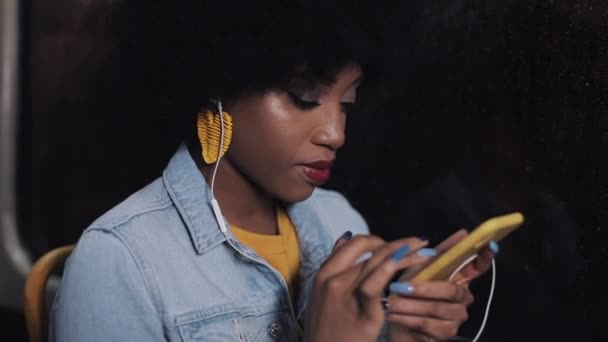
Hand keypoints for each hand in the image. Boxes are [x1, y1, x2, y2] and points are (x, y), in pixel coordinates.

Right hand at [304, 234, 428, 341]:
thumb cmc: (326, 329)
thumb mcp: (323, 295)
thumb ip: (336, 267)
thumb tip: (345, 238)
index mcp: (324, 274)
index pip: (354, 244)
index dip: (377, 240)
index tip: (393, 247)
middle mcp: (332, 279)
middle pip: (368, 250)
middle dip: (396, 243)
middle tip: (417, 243)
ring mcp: (345, 294)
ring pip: (377, 262)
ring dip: (404, 251)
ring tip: (424, 249)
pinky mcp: (362, 311)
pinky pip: (376, 284)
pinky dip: (391, 268)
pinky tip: (408, 262)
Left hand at [387, 230, 498, 340]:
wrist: (399, 322)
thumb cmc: (409, 293)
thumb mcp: (416, 271)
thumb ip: (431, 255)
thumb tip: (454, 234)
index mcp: (458, 278)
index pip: (477, 267)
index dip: (484, 257)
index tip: (489, 245)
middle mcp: (463, 297)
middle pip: (451, 290)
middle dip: (425, 289)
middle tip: (401, 287)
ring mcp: (457, 316)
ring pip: (436, 308)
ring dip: (410, 305)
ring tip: (390, 303)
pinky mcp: (447, 332)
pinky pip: (427, 324)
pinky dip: (407, 319)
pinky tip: (393, 315)